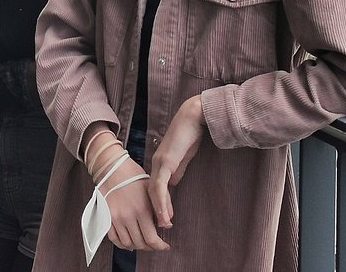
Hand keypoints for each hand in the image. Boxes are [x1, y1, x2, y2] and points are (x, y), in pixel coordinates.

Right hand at [103, 157, 169, 251]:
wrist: (113, 169)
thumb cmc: (134, 178)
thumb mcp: (153, 189)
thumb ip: (164, 207)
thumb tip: (167, 225)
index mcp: (142, 210)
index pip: (152, 239)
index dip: (160, 246)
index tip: (165, 246)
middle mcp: (128, 216)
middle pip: (140, 243)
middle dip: (150, 247)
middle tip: (154, 244)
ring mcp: (115, 218)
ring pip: (127, 243)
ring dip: (137, 246)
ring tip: (142, 242)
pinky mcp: (106, 217)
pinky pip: (114, 238)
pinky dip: (122, 244)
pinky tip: (129, 241)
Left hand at [148, 95, 205, 228]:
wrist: (194, 118)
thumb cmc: (190, 135)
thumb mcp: (183, 158)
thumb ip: (177, 171)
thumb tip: (173, 185)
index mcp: (160, 163)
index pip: (155, 189)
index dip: (158, 205)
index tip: (164, 219)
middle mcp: (156, 164)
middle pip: (151, 192)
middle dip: (155, 211)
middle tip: (161, 227)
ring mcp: (160, 163)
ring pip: (154, 191)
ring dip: (158, 210)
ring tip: (163, 226)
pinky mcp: (166, 162)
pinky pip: (161, 185)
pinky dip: (162, 201)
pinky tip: (165, 214)